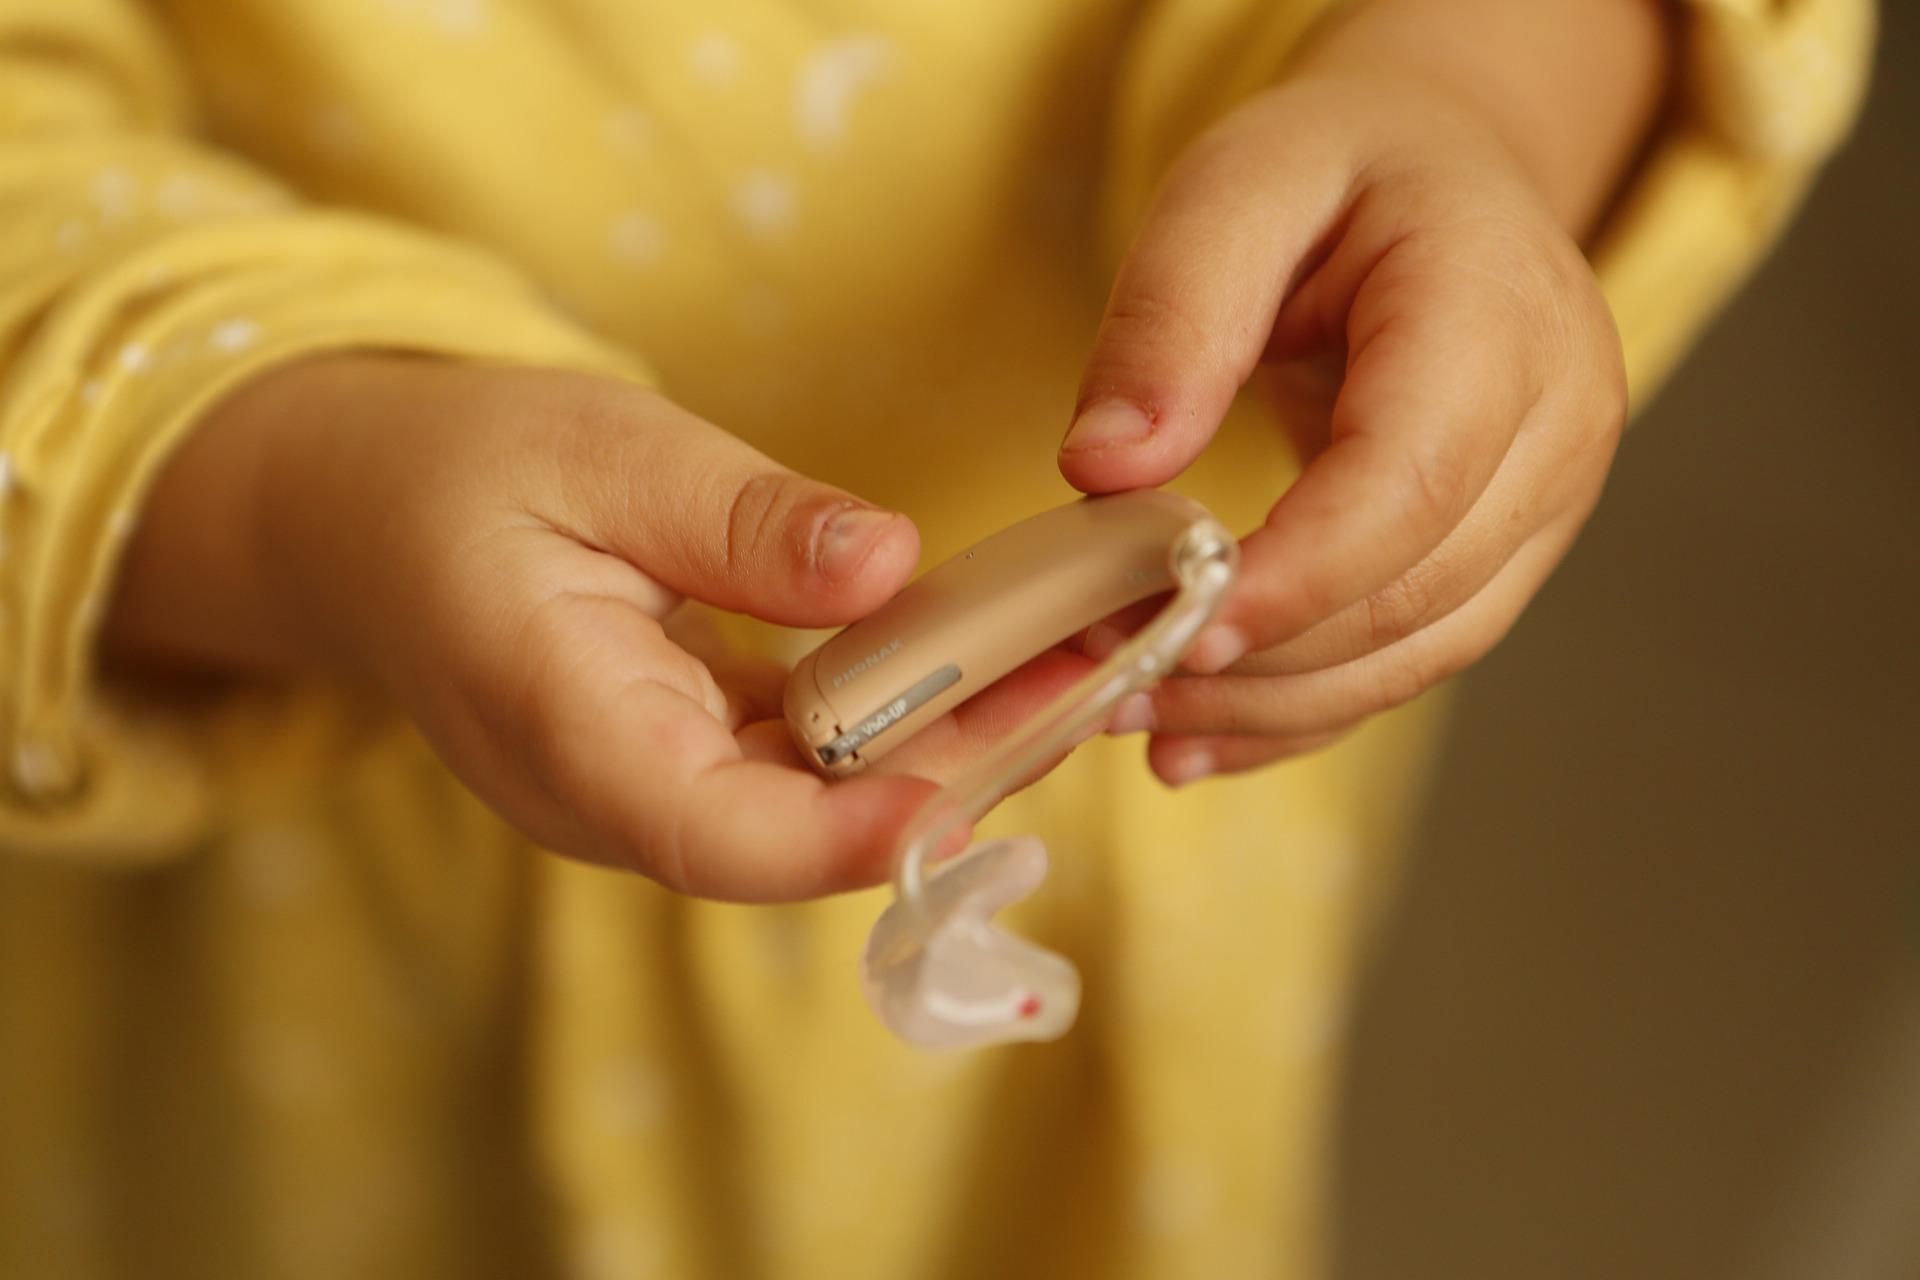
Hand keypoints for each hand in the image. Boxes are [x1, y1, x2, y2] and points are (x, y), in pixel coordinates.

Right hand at [110, 356, 1097, 899]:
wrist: (363, 518)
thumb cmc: (461, 470)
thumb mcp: (597, 452)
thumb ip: (738, 520)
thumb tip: (889, 565)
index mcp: (556, 720)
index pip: (707, 830)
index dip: (840, 837)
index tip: (963, 802)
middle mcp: (604, 792)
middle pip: (792, 835)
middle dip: (951, 779)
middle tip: (1091, 691)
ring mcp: (644, 790)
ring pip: (811, 812)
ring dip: (946, 754)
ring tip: (1076, 671)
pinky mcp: (681, 762)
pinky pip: (801, 772)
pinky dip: (895, 729)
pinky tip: (991, 670)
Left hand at [1059, 67, 1632, 785]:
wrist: (1444, 173)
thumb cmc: (1341, 168)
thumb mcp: (1236, 185)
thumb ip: (1171, 319)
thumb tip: (1106, 470)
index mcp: (1500, 310)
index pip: (1410, 481)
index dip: (1296, 576)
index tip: (1173, 628)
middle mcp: (1558, 419)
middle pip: (1415, 590)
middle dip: (1258, 658)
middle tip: (1107, 675)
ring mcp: (1548, 498)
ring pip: (1419, 650)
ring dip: (1272, 704)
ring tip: (1137, 713)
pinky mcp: (1508, 552)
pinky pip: (1411, 658)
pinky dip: (1305, 709)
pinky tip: (1205, 735)